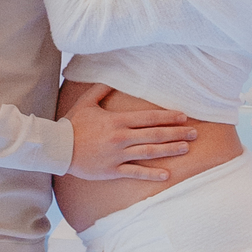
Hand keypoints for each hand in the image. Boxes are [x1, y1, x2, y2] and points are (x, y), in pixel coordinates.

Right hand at [65, 84, 196, 181]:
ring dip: (169, 150)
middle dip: (176, 133)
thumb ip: (101, 89)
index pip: (148, 118)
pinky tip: (166, 174)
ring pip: (149, 152)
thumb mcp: (86, 103)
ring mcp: (117, 155)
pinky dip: (151, 174)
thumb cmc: (72, 124)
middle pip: (154, 134)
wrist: (57, 148)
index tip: (183, 116)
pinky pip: (135, 172)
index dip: (167, 117)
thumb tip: (112, 76)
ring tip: (186, 148)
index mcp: (117, 121)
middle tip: (194, 133)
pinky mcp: (112, 170)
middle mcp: (120, 138)